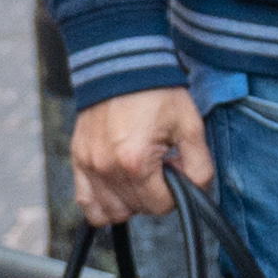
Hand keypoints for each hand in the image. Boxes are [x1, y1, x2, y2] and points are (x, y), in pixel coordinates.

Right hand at [70, 88, 215, 228]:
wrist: (122, 65)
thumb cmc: (157, 93)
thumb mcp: (191, 126)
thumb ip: (199, 166)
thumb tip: (194, 191)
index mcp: (136, 162)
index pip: (160, 206)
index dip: (175, 192)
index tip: (174, 169)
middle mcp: (107, 168)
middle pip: (137, 209)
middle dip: (154, 195)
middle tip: (159, 167)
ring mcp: (89, 165)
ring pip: (111, 213)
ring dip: (129, 203)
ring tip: (139, 178)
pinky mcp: (78, 159)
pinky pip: (86, 203)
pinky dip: (102, 204)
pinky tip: (117, 188)